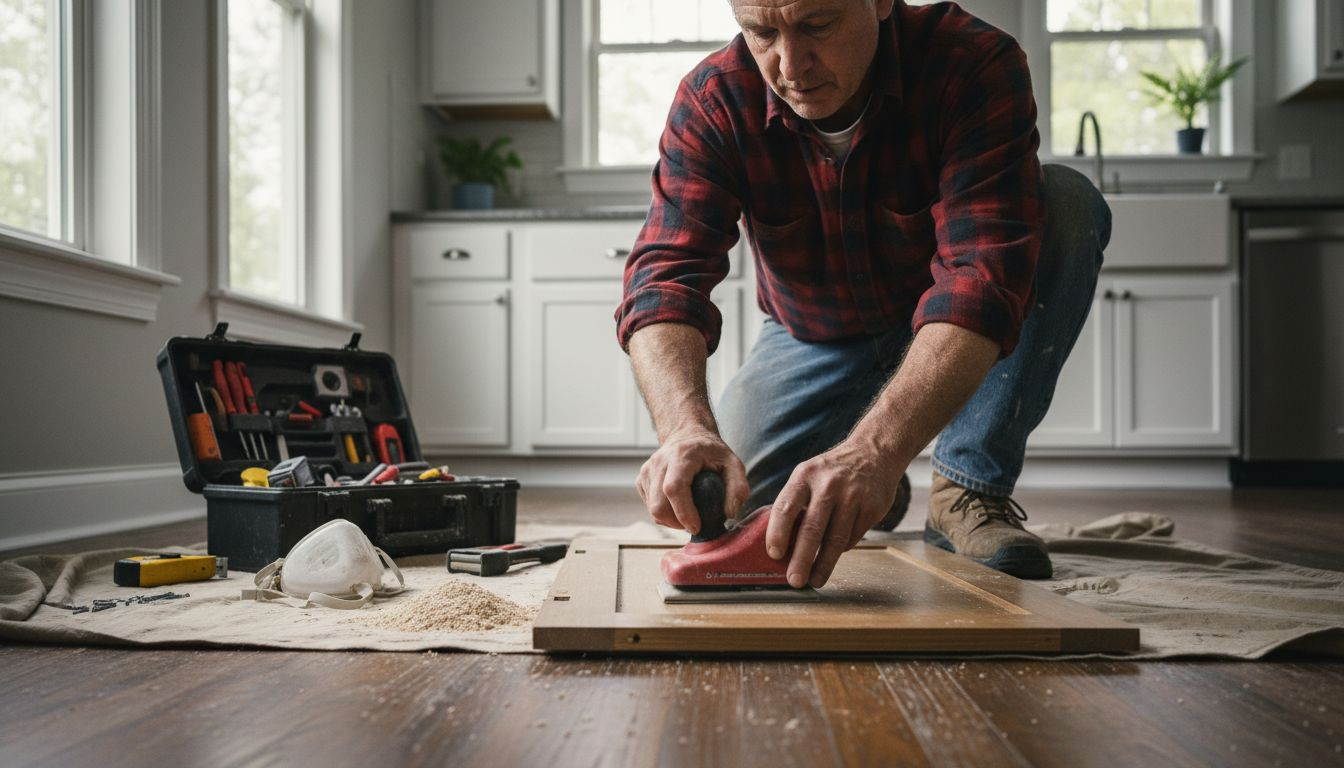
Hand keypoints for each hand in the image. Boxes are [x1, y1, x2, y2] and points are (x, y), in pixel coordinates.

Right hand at [636, 429, 748, 534]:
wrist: (687, 435)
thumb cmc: (711, 452)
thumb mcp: (733, 463)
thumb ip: (738, 487)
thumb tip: (729, 514)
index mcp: (681, 455)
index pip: (674, 488)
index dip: (683, 512)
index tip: (697, 527)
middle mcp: (659, 462)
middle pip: (658, 504)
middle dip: (677, 522)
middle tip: (696, 524)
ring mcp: (647, 471)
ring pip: (653, 509)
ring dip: (671, 520)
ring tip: (689, 513)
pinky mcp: (641, 479)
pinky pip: (650, 507)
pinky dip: (664, 514)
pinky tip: (678, 505)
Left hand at [766, 440, 904, 587]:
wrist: (873, 453)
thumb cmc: (832, 471)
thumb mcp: (808, 474)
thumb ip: (794, 502)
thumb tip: (779, 542)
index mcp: (805, 475)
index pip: (786, 507)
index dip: (778, 533)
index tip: (774, 555)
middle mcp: (828, 485)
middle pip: (812, 529)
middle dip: (801, 559)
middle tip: (795, 580)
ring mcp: (853, 496)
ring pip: (835, 539)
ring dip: (824, 564)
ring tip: (815, 580)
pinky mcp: (872, 508)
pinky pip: (853, 537)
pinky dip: (841, 549)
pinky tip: (834, 556)